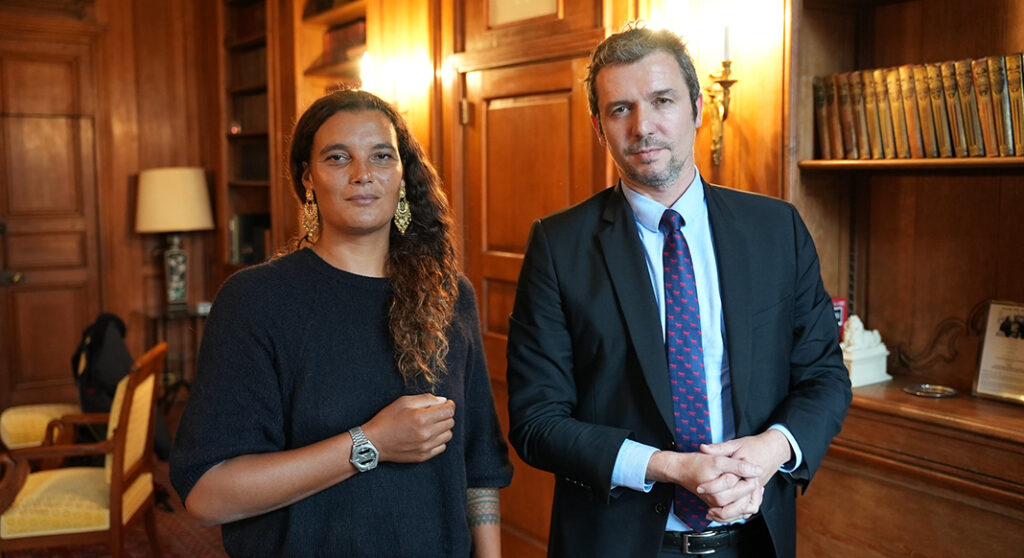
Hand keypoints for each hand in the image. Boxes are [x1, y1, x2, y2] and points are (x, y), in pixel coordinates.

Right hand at [361, 394, 454, 462]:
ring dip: (443, 428)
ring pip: (448, 435)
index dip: (450, 405)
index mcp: (422, 418)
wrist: (374, 442)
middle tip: (436, 413)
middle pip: (450, 422)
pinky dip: (439, 440)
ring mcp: (425, 447)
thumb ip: (426, 399)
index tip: (447, 403)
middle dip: (446, 415)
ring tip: (432, 424)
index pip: (449, 411)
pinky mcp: (423, 456)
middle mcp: (426, 433)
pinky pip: (442, 447)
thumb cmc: (387, 419)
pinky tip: (429, 435)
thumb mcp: (404, 401)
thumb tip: (443, 401)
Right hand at [646, 450, 762, 510]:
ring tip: (746, 481)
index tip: (750, 466)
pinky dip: (742, 501)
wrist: (679, 469)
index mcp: (721, 494)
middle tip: (749, 473)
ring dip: (749, 495)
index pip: (749, 487)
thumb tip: (757, 470)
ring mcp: (718, 505)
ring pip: (744, 507)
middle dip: (752, 485)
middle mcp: (720, 502)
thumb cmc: (694, 464)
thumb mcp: (718, 460)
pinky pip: (735, 509)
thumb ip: (738, 466)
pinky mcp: (717, 505)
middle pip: (748, 498)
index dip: (753, 474)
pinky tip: (741, 490)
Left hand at [697, 430, 792, 521]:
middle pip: (737, 503)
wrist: (772, 449)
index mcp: (746, 472)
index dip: (712, 487)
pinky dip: (737, 514)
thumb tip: (703, 448)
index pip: (728, 483)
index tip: (700, 488)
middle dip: (721, 509)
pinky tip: (724, 514)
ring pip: (744, 510)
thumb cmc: (753, 446)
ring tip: (713, 513)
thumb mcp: (734, 444)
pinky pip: (748, 509)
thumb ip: (719, 448)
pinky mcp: (756, 494)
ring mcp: (756, 491)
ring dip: (729, 515)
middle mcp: (753, 484)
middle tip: (707, 509)